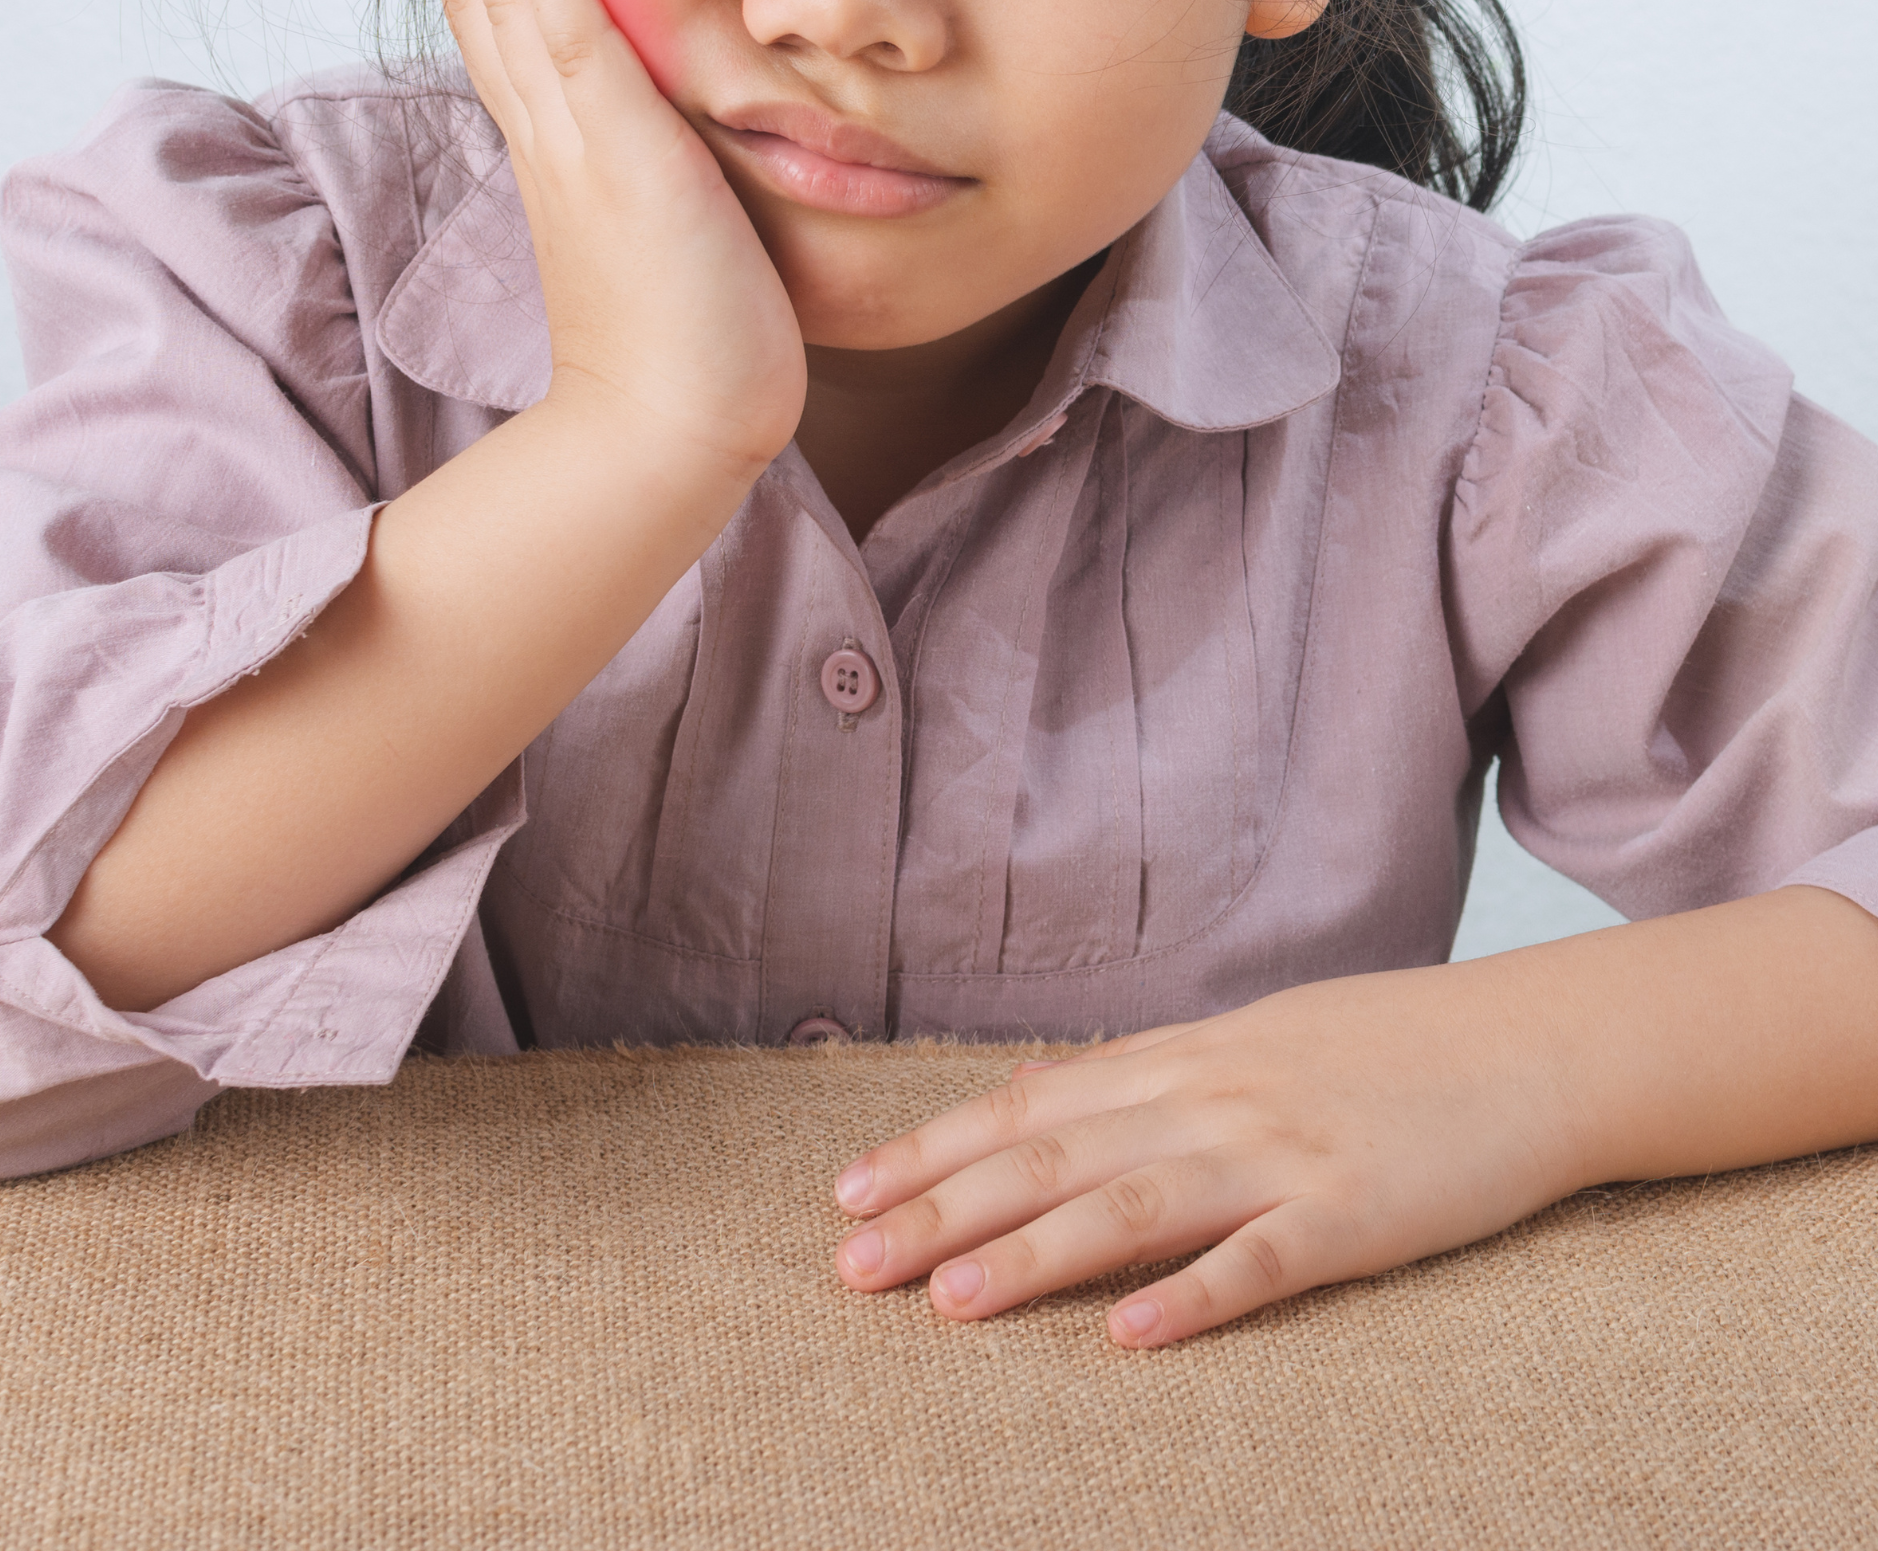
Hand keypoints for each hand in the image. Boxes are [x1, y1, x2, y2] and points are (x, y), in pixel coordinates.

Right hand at [429, 0, 806, 479]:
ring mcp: (571, 140)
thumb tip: (690, 116)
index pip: (504, 5)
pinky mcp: (613, 158)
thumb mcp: (670, 215)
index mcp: (558, 139)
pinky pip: (561, 41)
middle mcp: (547, 129)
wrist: (676, 430)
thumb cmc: (693, 337)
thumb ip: (662, 155)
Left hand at [832, 962, 1589, 1347]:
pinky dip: (1192, 1298)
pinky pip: (1262, 1263)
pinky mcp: (1355, 1215)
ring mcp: (1283, 1154)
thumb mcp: (1251, 1039)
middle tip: (850, 1263)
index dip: (935, 1148)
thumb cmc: (1385, 1047)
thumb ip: (1148, 1075)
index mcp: (1184, 1058)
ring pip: (1133, 1206)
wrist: (1528, 1043)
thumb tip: (1042, 1099)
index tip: (847, 1193)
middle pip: (1055, 1155)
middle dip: (942, 1209)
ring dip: (1034, 1253)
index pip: (1030, 1104)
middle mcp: (1214, 1098)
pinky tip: (1129, 1337)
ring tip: (948, 1300)